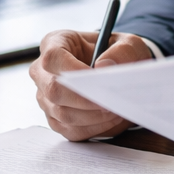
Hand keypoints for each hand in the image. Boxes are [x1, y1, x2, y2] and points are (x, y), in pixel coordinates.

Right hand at [29, 30, 151, 140]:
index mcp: (55, 43)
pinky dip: (93, 128)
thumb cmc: (119, 53)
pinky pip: (70, 130)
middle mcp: (43, 71)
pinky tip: (110, 118)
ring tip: (116, 109)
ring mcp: (46, 97)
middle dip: (85, 100)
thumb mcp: (129, 44)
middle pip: (54, 90)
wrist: (116, 71)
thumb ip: (121, 51)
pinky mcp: (55, 118)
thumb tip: (103, 67)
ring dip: (93, 116)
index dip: (73, 71)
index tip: (98, 79)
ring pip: (62, 114)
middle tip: (111, 101)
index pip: (52, 57)